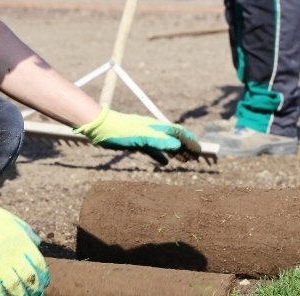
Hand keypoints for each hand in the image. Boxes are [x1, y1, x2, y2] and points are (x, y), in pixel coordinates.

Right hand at [0, 188, 48, 295]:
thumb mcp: (14, 221)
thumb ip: (27, 233)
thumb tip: (37, 242)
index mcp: (23, 243)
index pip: (39, 264)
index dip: (44, 277)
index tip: (45, 284)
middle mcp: (14, 256)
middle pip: (30, 279)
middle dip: (35, 291)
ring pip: (15, 287)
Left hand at [74, 107, 201, 164]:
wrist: (100, 127)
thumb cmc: (119, 131)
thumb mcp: (140, 137)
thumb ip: (158, 141)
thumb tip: (177, 146)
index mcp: (157, 127)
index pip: (179, 133)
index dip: (190, 142)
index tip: (199, 151)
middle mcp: (153, 130)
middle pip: (174, 138)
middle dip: (186, 148)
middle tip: (195, 159)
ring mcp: (145, 136)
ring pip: (165, 145)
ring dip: (176, 152)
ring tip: (184, 161)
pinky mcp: (136, 142)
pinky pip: (153, 150)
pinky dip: (161, 156)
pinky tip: (164, 163)